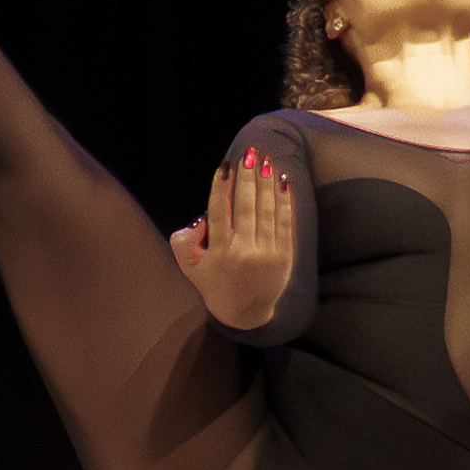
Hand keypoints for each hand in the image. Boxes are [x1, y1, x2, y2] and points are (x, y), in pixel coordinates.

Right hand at [187, 149, 295, 330]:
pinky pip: (285, 222)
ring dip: (267, 183)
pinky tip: (283, 183)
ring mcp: (267, 252)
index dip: (222, 187)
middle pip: (246, 205)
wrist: (247, 314)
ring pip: (267, 210)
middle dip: (248, 177)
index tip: (225, 167)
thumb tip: (201, 219)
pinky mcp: (285, 255)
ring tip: (266, 162)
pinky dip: (285, 201)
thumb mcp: (190, 267)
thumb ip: (184, 242)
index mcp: (220, 252)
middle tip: (250, 155)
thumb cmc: (215, 286)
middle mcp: (244, 250)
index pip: (220, 211)